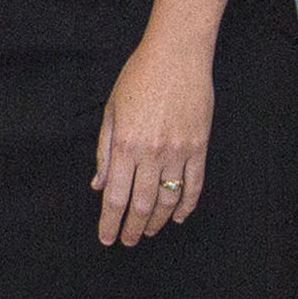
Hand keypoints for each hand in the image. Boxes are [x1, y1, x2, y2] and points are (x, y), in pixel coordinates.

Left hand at [91, 39, 211, 246]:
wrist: (176, 57)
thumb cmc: (138, 79)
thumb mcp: (111, 111)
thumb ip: (105, 151)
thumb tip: (99, 184)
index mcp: (125, 145)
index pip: (115, 196)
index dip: (110, 222)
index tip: (107, 238)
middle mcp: (151, 153)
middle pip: (140, 204)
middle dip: (132, 228)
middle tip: (128, 241)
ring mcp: (178, 151)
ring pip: (167, 199)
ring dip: (157, 220)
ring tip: (148, 231)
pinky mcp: (199, 147)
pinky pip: (194, 184)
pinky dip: (186, 205)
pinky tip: (177, 217)